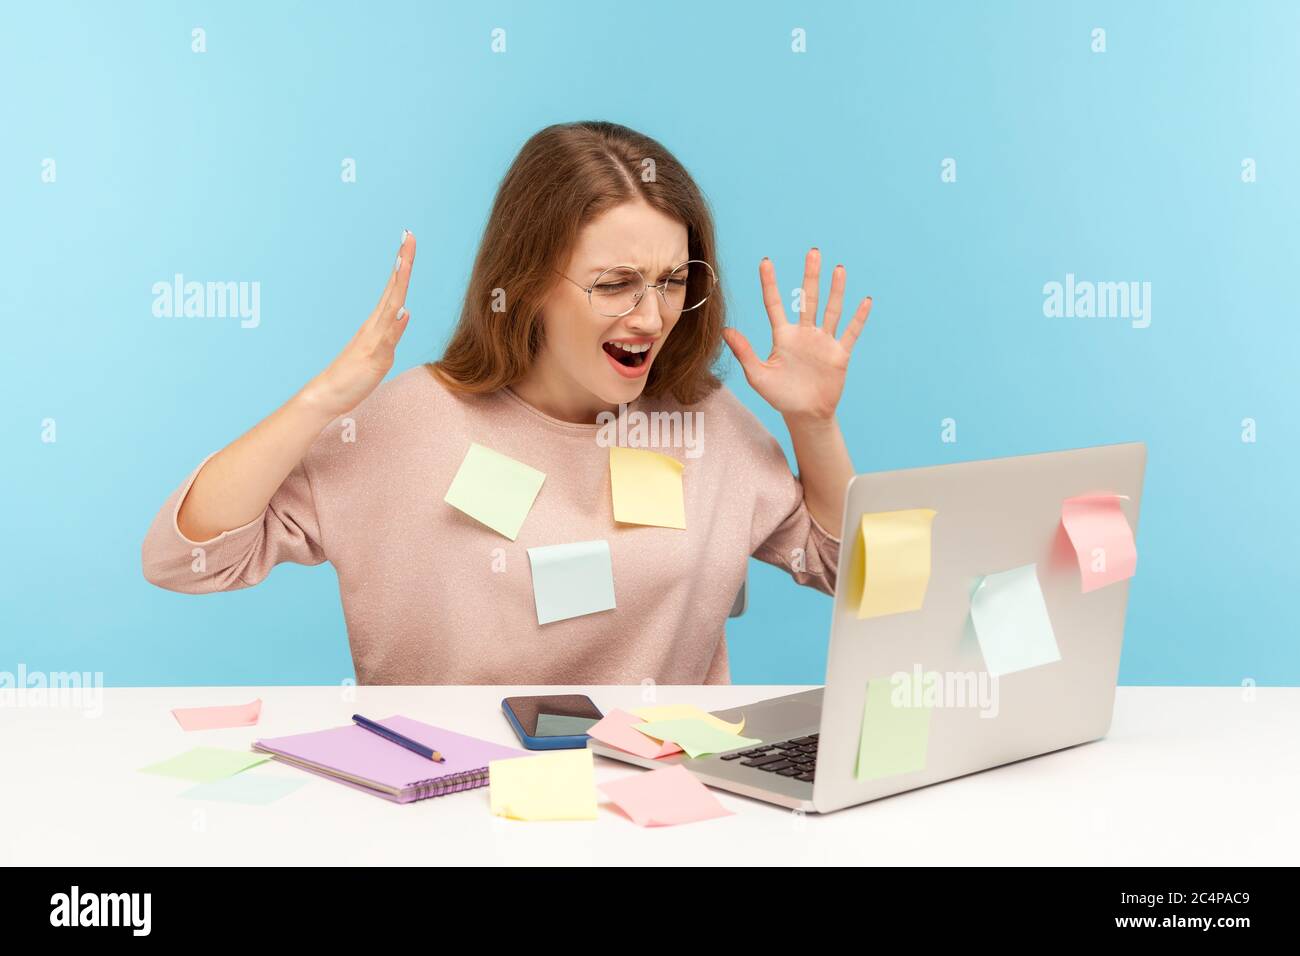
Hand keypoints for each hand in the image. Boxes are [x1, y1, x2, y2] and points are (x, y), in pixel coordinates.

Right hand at [299, 230, 416, 417]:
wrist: (328, 394)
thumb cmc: (353, 375)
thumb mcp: (381, 352)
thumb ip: (392, 333)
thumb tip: (405, 312)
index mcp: (378, 323)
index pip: (395, 289)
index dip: (403, 266)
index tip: (409, 242)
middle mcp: (375, 325)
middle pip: (394, 289)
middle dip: (403, 262)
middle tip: (409, 236)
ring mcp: (374, 340)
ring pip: (390, 307)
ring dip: (398, 284)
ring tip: (404, 260)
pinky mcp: (374, 358)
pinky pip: (386, 340)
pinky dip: (394, 324)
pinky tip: (402, 309)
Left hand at [722, 248, 870, 423]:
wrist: (805, 415)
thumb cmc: (780, 396)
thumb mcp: (758, 375)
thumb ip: (744, 352)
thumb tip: (725, 331)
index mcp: (783, 336)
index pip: (774, 304)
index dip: (769, 283)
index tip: (766, 262)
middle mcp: (804, 334)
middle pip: (808, 299)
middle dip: (810, 276)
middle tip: (813, 252)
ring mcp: (823, 342)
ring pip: (831, 310)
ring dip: (836, 290)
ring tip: (839, 269)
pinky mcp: (839, 354)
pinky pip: (850, 332)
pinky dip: (858, 318)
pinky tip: (865, 301)